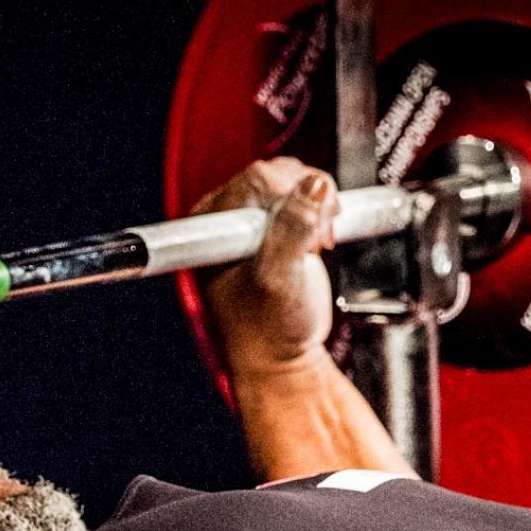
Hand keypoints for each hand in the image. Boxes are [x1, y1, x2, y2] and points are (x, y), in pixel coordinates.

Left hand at [191, 157, 339, 378]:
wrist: (283, 357)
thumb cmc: (271, 331)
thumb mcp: (281, 281)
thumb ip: (294, 230)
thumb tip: (314, 185)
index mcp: (209, 229)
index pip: (256, 180)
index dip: (292, 196)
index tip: (311, 228)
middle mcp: (224, 218)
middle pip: (277, 174)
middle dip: (308, 201)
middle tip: (318, 241)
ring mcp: (249, 218)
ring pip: (294, 179)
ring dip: (317, 205)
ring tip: (316, 245)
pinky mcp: (274, 222)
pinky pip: (303, 192)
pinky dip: (320, 210)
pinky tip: (317, 239)